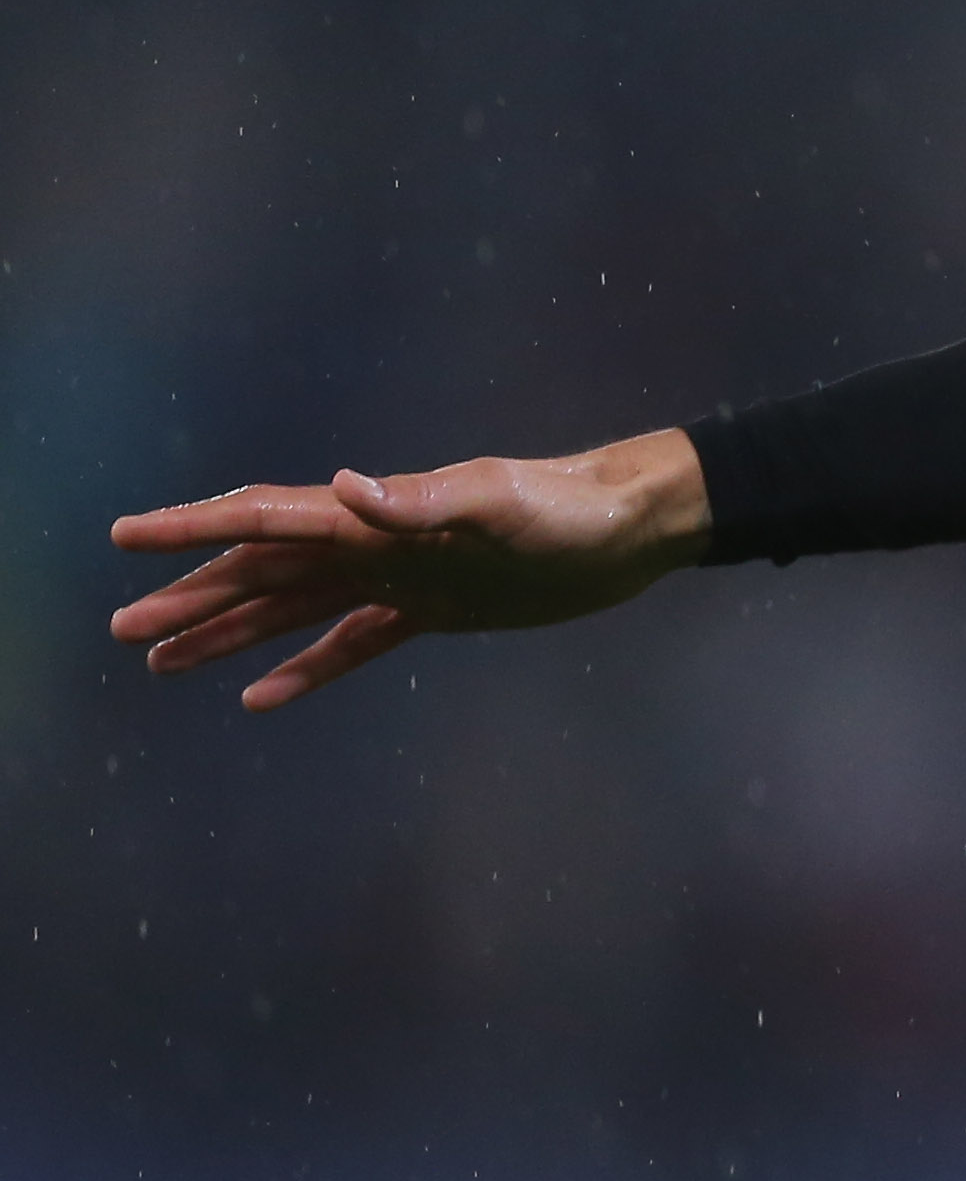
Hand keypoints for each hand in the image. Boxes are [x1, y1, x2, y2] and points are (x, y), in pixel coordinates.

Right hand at [110, 432, 710, 710]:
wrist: (630, 527)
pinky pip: (352, 642)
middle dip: (190, 595)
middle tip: (121, 627)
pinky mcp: (436, 611)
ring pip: (292, 608)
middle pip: (261, 571)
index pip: (265, 519)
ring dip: (228, 631)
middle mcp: (374, 543)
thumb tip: (349, 485)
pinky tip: (261, 695)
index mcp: (374, 515)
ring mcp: (401, 577)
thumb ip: (423, 500)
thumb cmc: (570, 509)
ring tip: (161, 661)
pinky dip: (305, 668)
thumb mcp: (501, 504)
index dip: (194, 528)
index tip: (127, 536)